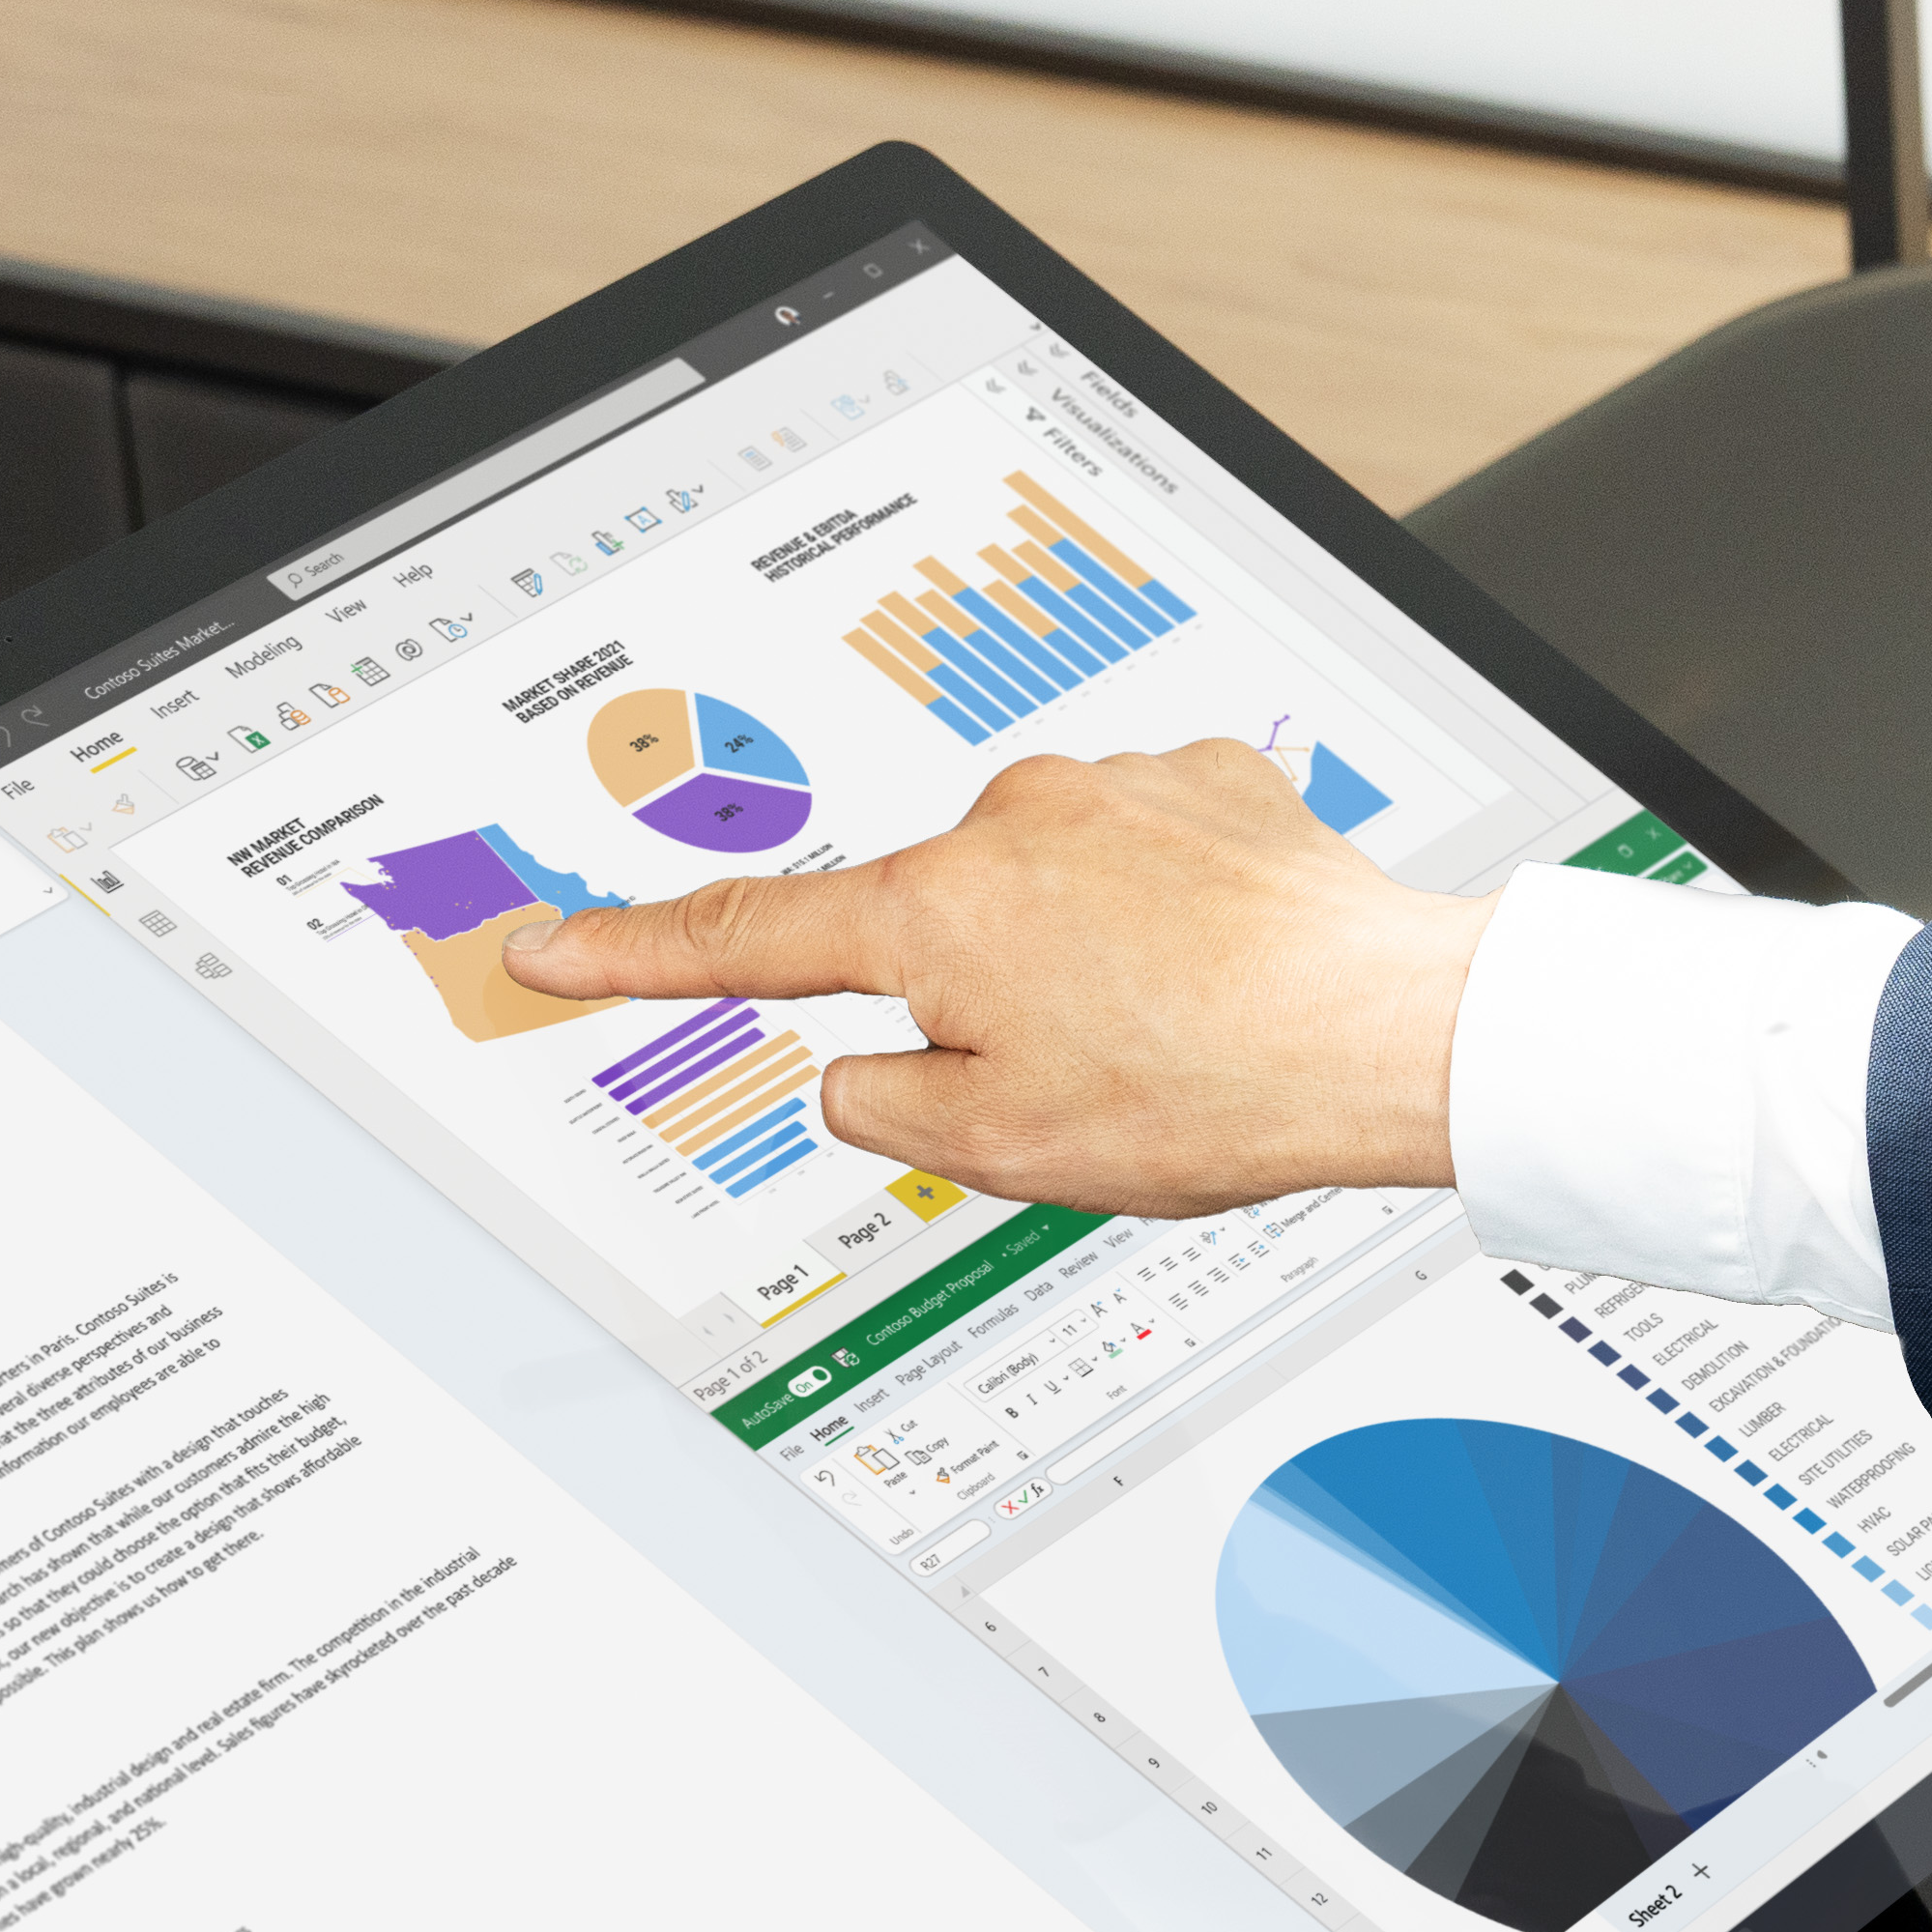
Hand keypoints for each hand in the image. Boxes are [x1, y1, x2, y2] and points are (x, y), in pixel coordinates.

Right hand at [493, 745, 1481, 1217]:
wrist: (1385, 1029)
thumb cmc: (1209, 1088)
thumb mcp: (1003, 1150)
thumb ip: (887, 1109)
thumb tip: (858, 1076)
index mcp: (932, 915)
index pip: (741, 942)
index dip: (629, 952)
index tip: (545, 943)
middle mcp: (1008, 822)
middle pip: (933, 923)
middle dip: (976, 994)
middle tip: (1079, 1074)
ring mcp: (1111, 787)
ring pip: (1045, 887)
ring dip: (1081, 951)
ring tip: (1174, 1029)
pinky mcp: (1204, 780)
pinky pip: (1141, 850)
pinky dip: (1161, 909)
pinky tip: (1220, 969)